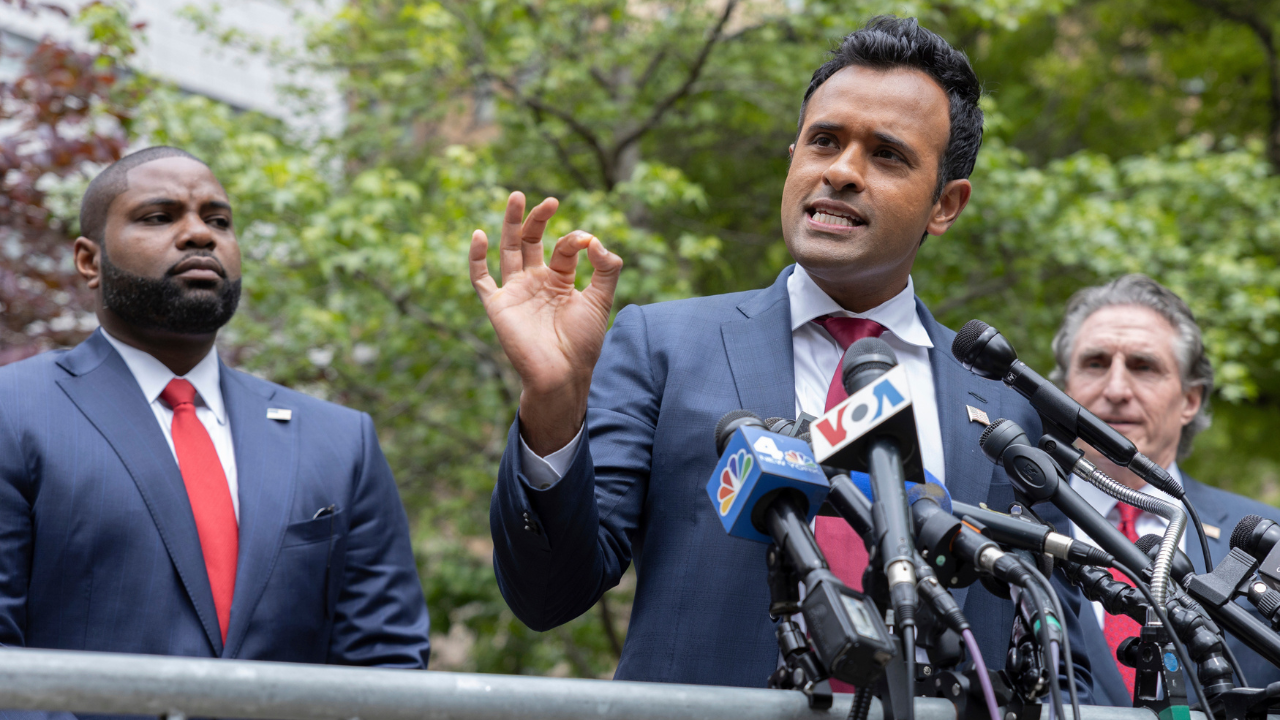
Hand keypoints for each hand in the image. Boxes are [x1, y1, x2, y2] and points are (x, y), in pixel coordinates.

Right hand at [470, 191, 622, 454]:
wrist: (562, 374)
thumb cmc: (582, 343)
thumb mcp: (601, 301)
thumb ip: (606, 270)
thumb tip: (597, 241)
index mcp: (560, 281)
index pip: (564, 249)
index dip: (575, 240)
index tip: (588, 241)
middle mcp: (536, 282)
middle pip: (532, 241)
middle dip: (538, 219)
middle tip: (550, 200)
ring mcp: (515, 292)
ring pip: (509, 250)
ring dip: (512, 224)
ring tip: (518, 196)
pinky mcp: (497, 305)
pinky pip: (480, 278)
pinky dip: (476, 257)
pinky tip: (479, 234)